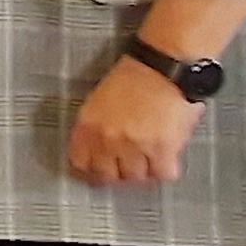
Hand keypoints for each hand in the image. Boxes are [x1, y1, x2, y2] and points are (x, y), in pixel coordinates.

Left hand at [66, 56, 207, 185]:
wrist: (164, 67)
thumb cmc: (135, 77)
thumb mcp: (100, 99)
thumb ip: (97, 127)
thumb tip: (100, 151)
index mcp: (88, 124)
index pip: (80, 162)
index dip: (90, 170)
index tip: (97, 172)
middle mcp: (108, 139)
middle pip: (107, 176)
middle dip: (117, 174)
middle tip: (128, 169)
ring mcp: (135, 146)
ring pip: (135, 178)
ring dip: (142, 172)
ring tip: (149, 161)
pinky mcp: (162, 149)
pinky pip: (161, 174)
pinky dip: (164, 170)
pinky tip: (165, 159)